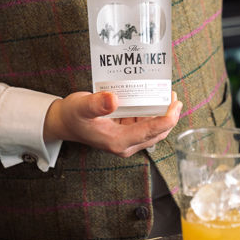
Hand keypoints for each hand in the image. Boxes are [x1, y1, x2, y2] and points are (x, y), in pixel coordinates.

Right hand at [43, 91, 182, 157]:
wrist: (64, 122)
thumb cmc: (72, 115)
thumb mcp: (81, 106)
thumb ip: (96, 104)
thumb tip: (114, 99)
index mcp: (117, 141)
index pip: (150, 132)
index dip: (167, 118)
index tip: (175, 104)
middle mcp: (125, 144)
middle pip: (157, 133)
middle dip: (169, 116)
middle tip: (174, 96)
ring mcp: (126, 140)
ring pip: (152, 130)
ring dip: (162, 114)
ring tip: (166, 94)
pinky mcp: (125, 134)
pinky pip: (144, 125)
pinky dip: (151, 113)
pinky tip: (151, 98)